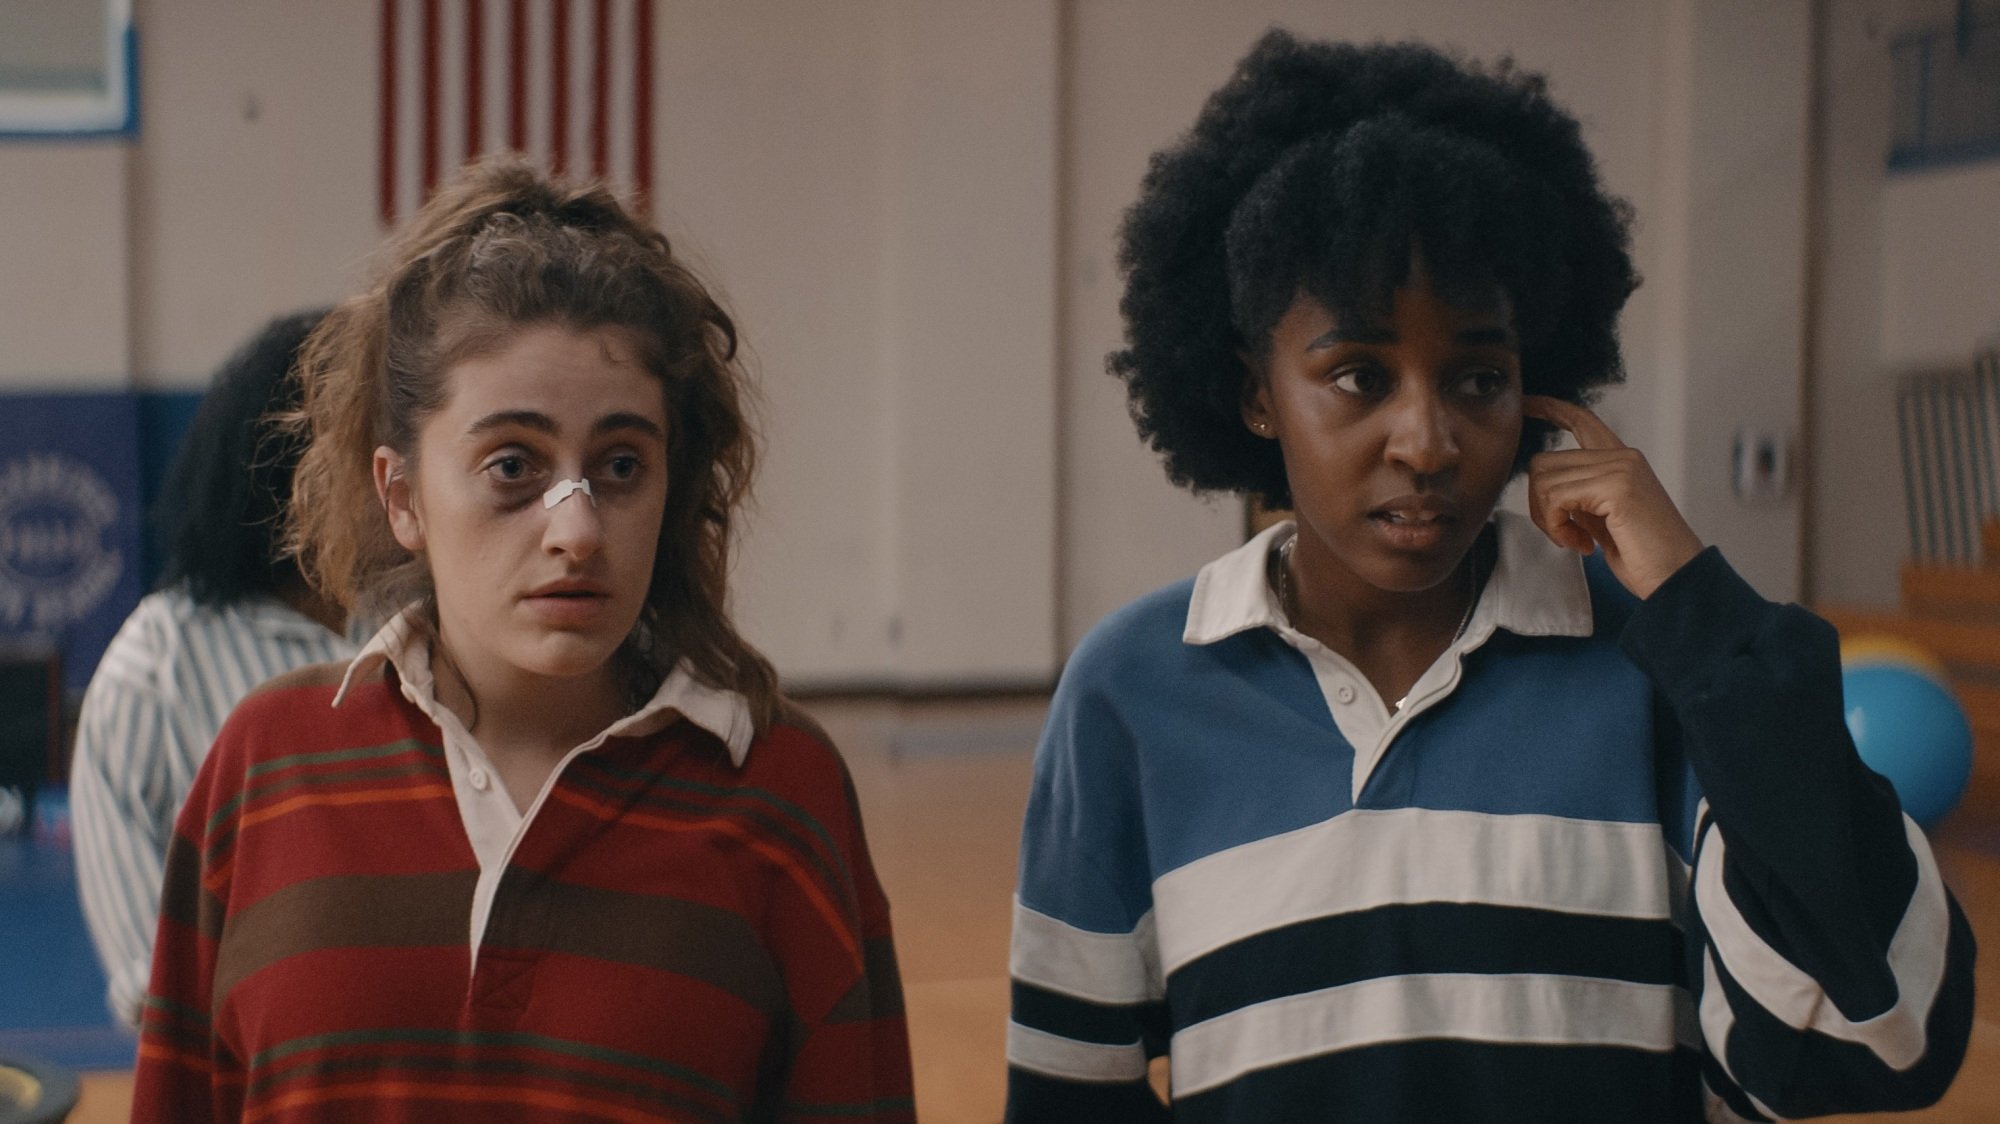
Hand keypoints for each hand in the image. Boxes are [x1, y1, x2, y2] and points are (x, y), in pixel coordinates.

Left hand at [1522, 396, 1703, 599]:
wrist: (1678, 578)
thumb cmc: (1644, 556)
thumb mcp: (1603, 518)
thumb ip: (1580, 495)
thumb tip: (1544, 485)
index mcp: (1622, 461)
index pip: (1581, 421)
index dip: (1550, 409)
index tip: (1526, 404)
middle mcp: (1623, 456)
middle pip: (1544, 463)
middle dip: (1539, 505)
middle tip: (1565, 535)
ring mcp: (1621, 468)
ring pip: (1544, 481)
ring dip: (1549, 521)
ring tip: (1577, 541)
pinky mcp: (1616, 487)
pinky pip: (1555, 498)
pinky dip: (1557, 527)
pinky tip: (1583, 545)